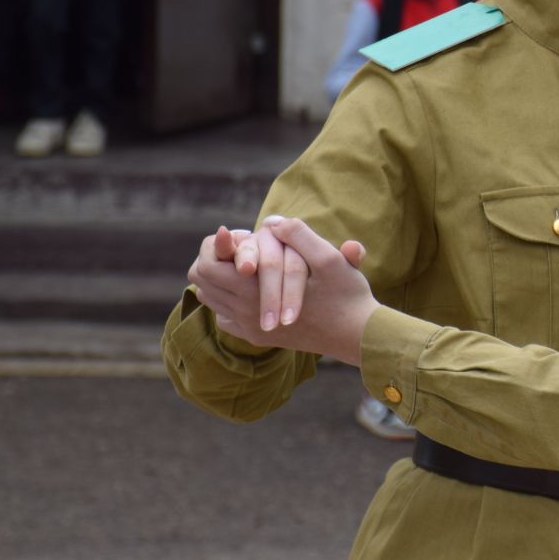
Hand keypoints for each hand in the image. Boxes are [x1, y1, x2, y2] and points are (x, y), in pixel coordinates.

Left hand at [187, 222, 369, 359]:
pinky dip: (228, 300)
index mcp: (254, 292)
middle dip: (215, 258)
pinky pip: (224, 317)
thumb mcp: (328, 259)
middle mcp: (243, 313)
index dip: (216, 244)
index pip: (206, 265)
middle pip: (201, 281)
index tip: (243, 234)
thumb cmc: (345, 295)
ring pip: (210, 299)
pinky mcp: (256, 337)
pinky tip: (252, 289)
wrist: (357, 335)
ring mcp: (248, 328)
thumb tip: (272, 221)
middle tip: (245, 248)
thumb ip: (298, 236)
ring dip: (221, 278)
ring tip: (248, 265)